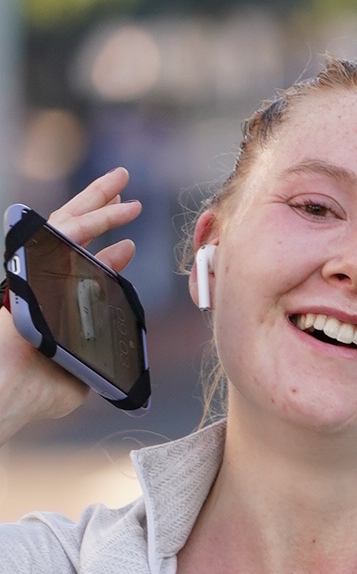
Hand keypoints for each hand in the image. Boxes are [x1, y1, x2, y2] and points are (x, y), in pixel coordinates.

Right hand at [0, 170, 139, 437]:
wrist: (8, 393)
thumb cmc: (40, 387)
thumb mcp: (82, 353)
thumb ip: (100, 322)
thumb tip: (120, 289)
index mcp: (45, 296)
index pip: (75, 259)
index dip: (101, 242)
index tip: (127, 230)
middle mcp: (36, 278)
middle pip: (67, 230)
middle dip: (95, 204)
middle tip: (121, 180)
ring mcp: (30, 270)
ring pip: (68, 226)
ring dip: (99, 204)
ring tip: (125, 187)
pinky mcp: (30, 266)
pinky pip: (65, 236)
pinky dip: (92, 220)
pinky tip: (117, 207)